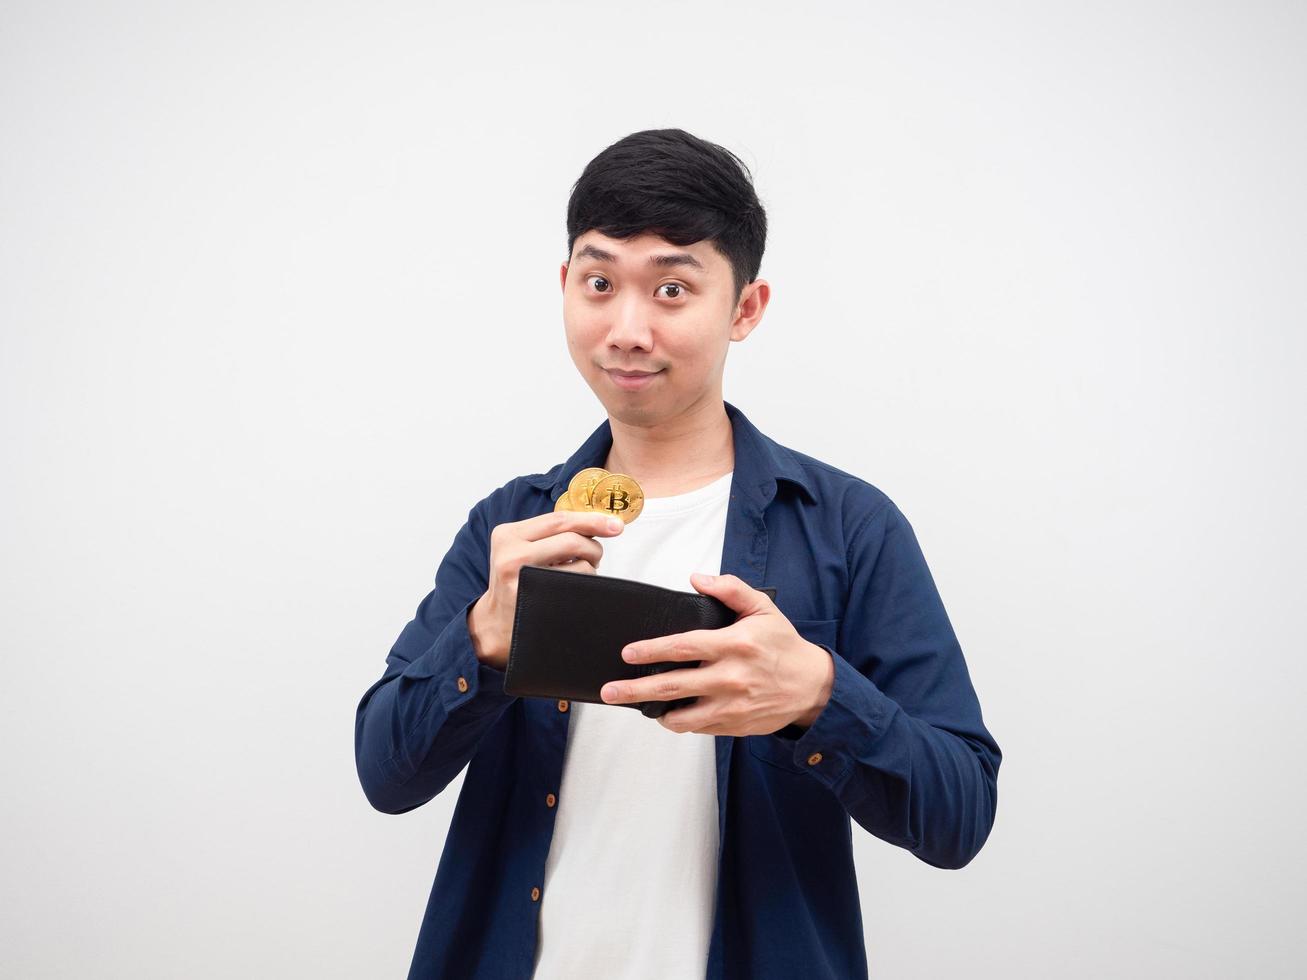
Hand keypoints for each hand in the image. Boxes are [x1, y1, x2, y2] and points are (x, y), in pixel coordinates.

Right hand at [468, 510, 625, 670]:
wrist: (496, 623)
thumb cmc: (518, 580)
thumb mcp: (521, 549)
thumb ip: (551, 533)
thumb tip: (601, 523)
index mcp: (508, 534)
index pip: (559, 520)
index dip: (592, 520)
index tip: (616, 525)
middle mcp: (510, 554)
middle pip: (572, 541)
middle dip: (593, 548)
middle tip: (596, 557)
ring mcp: (520, 579)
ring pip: (580, 565)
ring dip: (590, 570)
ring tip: (579, 577)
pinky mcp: (533, 601)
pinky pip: (577, 587)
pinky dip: (585, 585)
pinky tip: (575, 590)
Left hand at [599, 572, 835, 735]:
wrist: (812, 686)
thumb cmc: (783, 645)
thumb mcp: (763, 608)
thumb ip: (730, 589)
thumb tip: (697, 578)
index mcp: (734, 644)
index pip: (682, 647)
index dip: (651, 650)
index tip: (628, 653)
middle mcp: (730, 677)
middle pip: (671, 686)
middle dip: (634, 689)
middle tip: (610, 690)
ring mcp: (731, 705)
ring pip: (681, 716)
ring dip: (654, 711)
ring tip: (637, 705)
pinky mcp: (734, 725)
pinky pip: (697, 727)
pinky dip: (680, 721)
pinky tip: (669, 713)